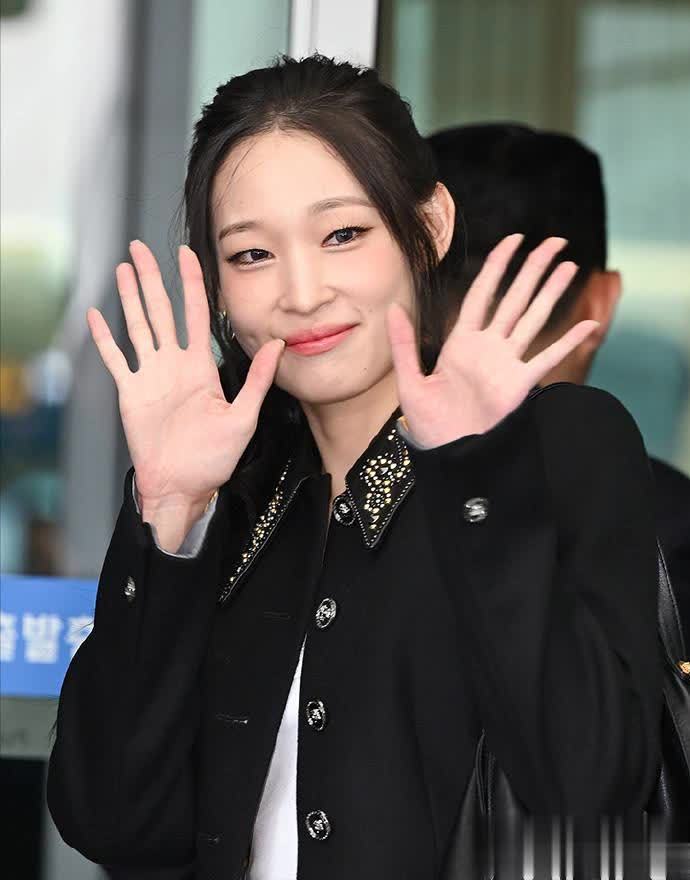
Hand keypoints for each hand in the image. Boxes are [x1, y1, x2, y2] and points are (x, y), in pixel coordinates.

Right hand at [87, 240, 283, 507]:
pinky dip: (105, 338)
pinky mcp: (130, 392)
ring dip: (129, 297)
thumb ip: (258, 380)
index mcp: (201, 367)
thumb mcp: (243, 417)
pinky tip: (96, 316)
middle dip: (152, 278)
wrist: (182, 486)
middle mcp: (174, 364)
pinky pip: (115, 359)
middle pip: (160, 310)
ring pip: (137, 326)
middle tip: (141, 247)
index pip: (196, 314)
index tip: (187, 254)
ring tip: (122, 269)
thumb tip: (278, 345)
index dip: (191, 283)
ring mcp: (150, 376)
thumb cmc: (214, 459)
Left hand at [386, 235, 597, 447]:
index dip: (498, 266)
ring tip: (570, 266)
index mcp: (462, 342)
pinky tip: (588, 325)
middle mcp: (488, 348)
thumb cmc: (429, 423)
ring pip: (534, 319)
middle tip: (555, 242)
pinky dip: (568, 342)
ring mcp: (507, 364)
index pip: (484, 293)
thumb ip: (404, 345)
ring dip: (552, 293)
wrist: (448, 454)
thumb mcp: (410, 382)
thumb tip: (393, 309)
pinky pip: (548, 358)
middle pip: (515, 298)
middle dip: (534, 269)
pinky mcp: (520, 385)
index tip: (514, 240)